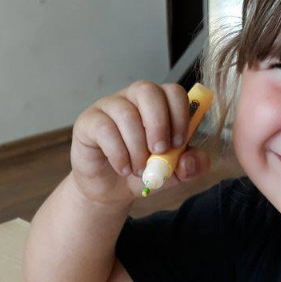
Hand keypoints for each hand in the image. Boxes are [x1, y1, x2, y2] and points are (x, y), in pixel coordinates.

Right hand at [69, 81, 210, 203]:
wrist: (112, 190)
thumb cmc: (144, 172)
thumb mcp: (174, 173)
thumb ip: (190, 166)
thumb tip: (191, 160)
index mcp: (159, 104)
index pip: (173, 91)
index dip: (180, 115)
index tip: (178, 143)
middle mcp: (133, 98)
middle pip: (148, 91)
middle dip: (158, 124)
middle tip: (158, 152)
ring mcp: (109, 106)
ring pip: (126, 114)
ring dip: (137, 147)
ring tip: (139, 170)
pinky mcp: (88, 121)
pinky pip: (104, 129)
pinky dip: (119, 154)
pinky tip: (123, 169)